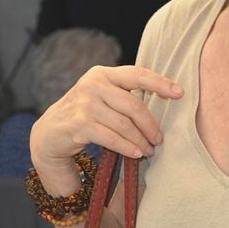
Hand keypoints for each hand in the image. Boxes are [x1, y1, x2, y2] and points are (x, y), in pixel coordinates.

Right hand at [30, 65, 182, 176]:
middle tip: (160, 139)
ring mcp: (84, 103)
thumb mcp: (103, 98)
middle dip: (151, 124)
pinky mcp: (78, 124)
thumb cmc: (84, 116)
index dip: (160, 83)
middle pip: (134, 104)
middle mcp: (92, 84)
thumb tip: (165, 101)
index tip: (180, 93)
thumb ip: (125, 95)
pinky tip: (136, 153)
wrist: (48, 135)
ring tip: (149, 150)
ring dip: (140, 139)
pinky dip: (127, 147)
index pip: (137, 74)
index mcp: (103, 73)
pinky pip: (111, 138)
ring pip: (124, 124)